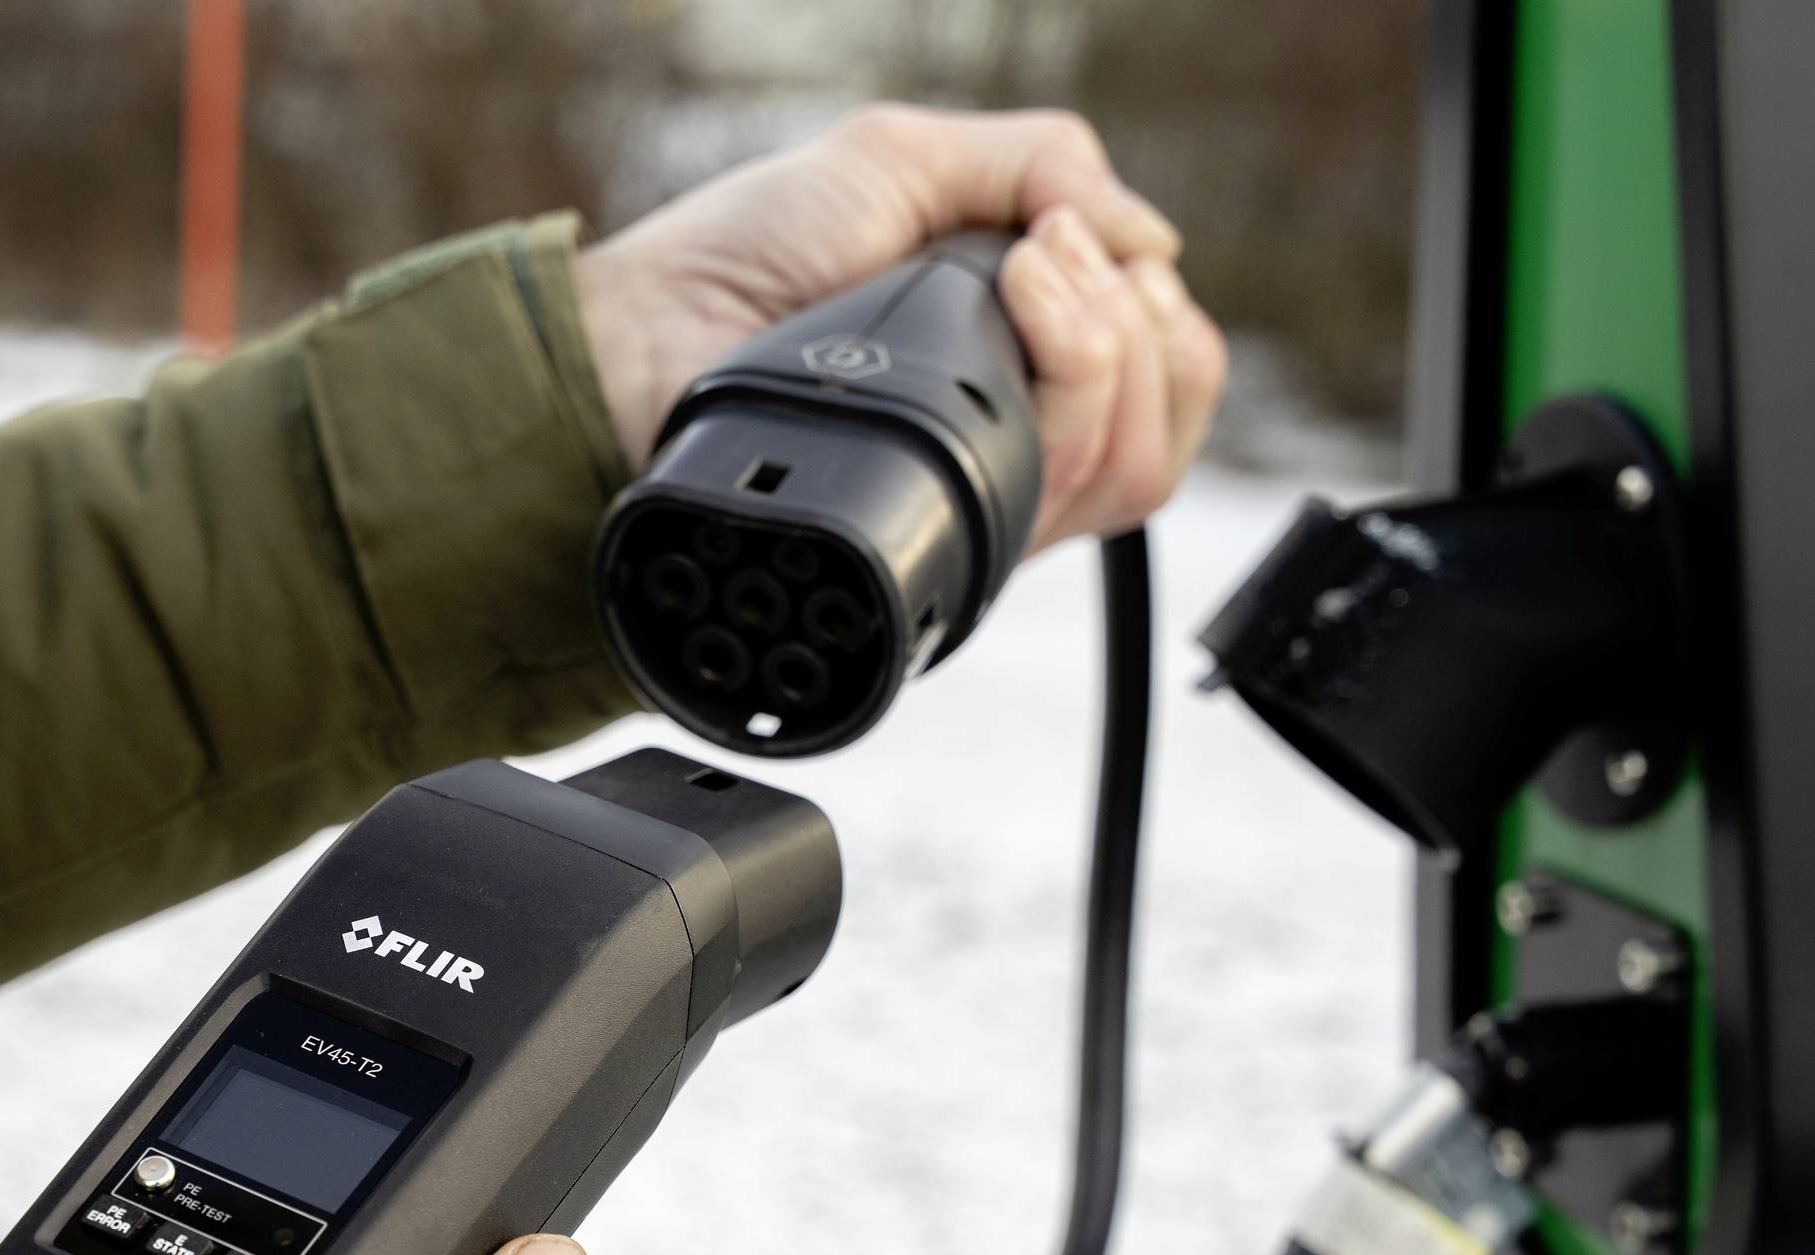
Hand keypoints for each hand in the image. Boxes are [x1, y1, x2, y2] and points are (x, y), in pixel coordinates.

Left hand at [573, 105, 1228, 554]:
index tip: (1077, 240)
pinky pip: (1074, 496)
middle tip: (1039, 254)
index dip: (1154, 310)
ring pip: (1136, 462)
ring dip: (1110, 339)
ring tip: (1022, 273)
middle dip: (1132, 316)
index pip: (1159, 376)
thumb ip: (1038, 167)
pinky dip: (1076, 380)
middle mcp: (1009, 444)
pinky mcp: (952, 534)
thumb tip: (1155, 241)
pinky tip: (1013, 310)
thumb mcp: (902, 161)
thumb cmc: (747, 252)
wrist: (651, 336)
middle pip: (1163, 421)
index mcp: (1012, 367)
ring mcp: (985, 497)